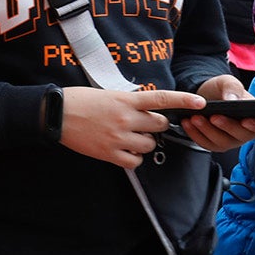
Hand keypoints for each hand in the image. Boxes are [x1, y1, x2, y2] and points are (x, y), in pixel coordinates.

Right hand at [60, 87, 202, 168]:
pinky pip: (135, 160)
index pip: (161, 99)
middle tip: (144, 124)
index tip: (200, 102)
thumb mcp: (106, 94)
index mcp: (125, 100)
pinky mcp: (110, 153)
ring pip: (149, 144)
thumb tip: (147, 109)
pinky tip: (123, 149)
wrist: (55, 114)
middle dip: (156, 125)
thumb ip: (128, 101)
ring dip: (143, 141)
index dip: (183, 100)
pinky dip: (133, 157)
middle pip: (159, 125)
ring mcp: (118, 137)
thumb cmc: (79, 100)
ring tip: (128, 136)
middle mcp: (125, 118)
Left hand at [181, 75, 254, 151]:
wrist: (202, 94)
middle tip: (214, 116)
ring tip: (195, 118)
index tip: (247, 121)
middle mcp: (247, 131)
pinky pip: (207, 144)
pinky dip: (196, 134)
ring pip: (223, 142)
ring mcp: (231, 139)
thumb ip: (232, 87)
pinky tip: (188, 123)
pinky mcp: (214, 143)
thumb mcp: (226, 82)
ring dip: (208, 131)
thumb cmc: (221, 90)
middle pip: (243, 135)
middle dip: (227, 126)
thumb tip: (232, 100)